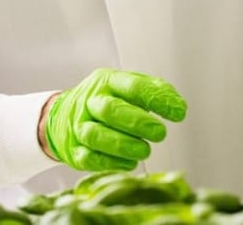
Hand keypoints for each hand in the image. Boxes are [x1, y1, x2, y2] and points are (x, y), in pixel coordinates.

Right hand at [44, 68, 186, 171]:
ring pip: (96, 135)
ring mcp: (78, 125)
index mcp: (107, 81)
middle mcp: (90, 101)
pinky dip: (111, 162)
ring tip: (145, 150)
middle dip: (137, 122)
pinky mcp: (73, 150)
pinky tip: (130, 162)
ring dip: (123, 145)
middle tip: (160, 133)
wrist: (63, 116)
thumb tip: (179, 108)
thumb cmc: (107, 101)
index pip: (132, 86)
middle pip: (110, 109)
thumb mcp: (128, 88)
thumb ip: (154, 93)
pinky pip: (89, 157)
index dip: (157, 98)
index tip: (178, 112)